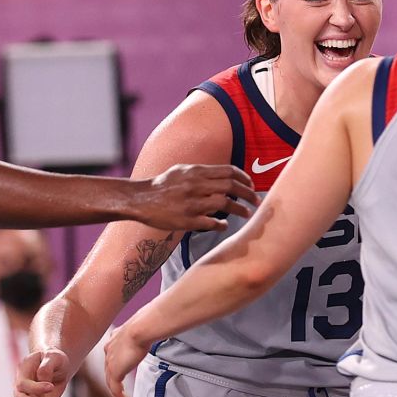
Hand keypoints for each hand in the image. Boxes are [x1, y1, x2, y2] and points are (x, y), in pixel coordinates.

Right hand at [15, 348, 73, 396]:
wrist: (57, 364)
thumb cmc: (53, 358)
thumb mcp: (53, 356)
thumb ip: (47, 366)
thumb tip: (42, 379)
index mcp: (23, 371)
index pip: (23, 384)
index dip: (35, 388)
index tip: (51, 386)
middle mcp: (22, 386)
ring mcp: (28, 396)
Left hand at [103, 326, 148, 396]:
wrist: (140, 329)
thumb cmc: (145, 325)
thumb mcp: (142, 328)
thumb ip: (143, 332)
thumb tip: (155, 328)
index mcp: (113, 339)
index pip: (112, 355)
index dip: (117, 364)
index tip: (125, 369)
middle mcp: (109, 350)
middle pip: (108, 370)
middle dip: (115, 381)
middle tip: (122, 390)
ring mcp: (110, 362)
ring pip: (110, 381)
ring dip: (117, 392)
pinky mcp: (115, 372)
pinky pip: (115, 390)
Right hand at [131, 164, 257, 231]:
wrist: (139, 200)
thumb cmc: (162, 185)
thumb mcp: (181, 170)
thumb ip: (202, 171)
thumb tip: (225, 174)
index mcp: (195, 171)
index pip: (229, 171)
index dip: (244, 178)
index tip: (252, 185)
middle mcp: (195, 185)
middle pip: (231, 187)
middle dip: (248, 194)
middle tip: (257, 201)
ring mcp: (191, 203)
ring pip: (225, 204)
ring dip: (240, 210)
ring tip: (248, 214)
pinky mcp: (186, 220)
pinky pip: (211, 223)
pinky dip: (222, 225)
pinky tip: (225, 225)